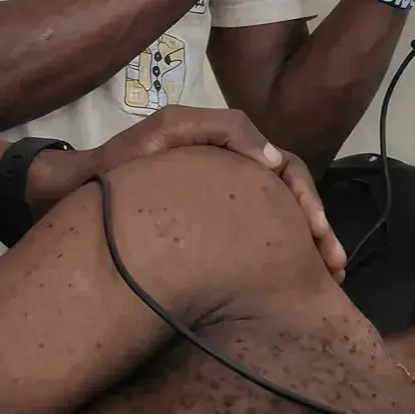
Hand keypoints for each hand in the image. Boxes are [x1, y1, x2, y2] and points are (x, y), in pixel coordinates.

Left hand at [95, 106, 345, 281]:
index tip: (315, 230)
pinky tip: (300, 282)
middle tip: (334, 263)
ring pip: (282, 220)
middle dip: (318, 227)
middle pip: (291, 196)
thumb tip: (273, 160)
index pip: (282, 166)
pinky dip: (285, 256)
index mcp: (226, 148)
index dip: (304, 195)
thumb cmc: (120, 168)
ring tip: (331, 277)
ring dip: (312, 245)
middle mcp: (233, 171)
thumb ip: (219, 131)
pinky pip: (259, 236)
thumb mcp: (165, 134)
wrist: (81, 196)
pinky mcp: (217, 227)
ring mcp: (225, 199)